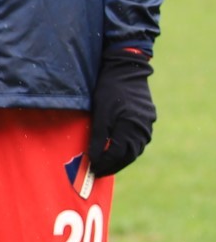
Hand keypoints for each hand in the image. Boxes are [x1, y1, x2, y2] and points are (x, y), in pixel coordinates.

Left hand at [87, 50, 154, 177]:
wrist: (126, 70)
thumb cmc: (109, 90)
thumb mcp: (100, 114)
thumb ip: (98, 138)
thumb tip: (94, 158)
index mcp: (131, 127)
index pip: (117, 154)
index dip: (105, 163)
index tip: (93, 170)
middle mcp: (143, 128)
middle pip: (129, 155)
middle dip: (113, 165)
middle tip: (99, 172)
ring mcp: (148, 123)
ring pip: (136, 148)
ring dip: (122, 158)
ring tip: (107, 164)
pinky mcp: (148, 118)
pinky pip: (139, 139)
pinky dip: (128, 147)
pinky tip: (118, 149)